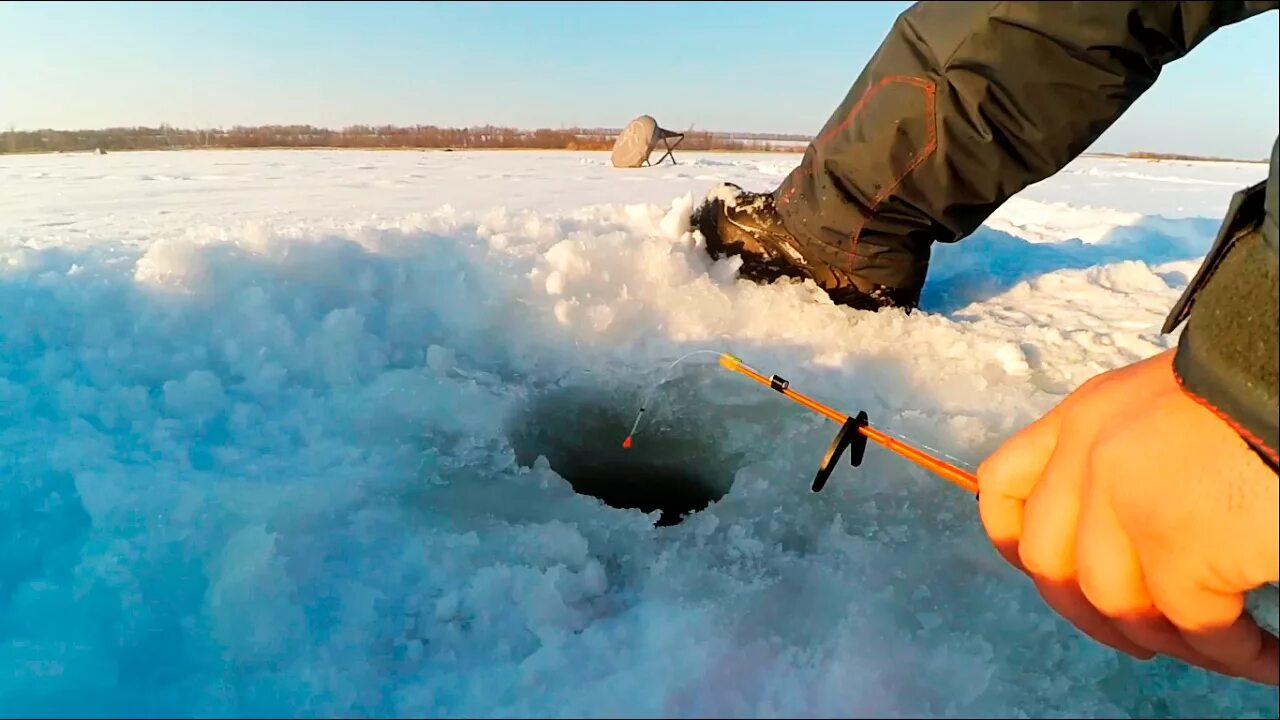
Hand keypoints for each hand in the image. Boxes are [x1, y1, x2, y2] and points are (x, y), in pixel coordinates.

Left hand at [977, 348, 1278, 684]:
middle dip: (1092, 617)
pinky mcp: (1180, 544)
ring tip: (1222, 649)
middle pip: (1049, 562)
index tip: (1051, 579)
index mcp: (1084, 415)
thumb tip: (1122, 546)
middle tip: (1143, 640)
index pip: (1002, 485)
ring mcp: (1126, 499)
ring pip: (1117, 604)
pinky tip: (1263, 655)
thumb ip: (1122, 458)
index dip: (1014, 542)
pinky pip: (1194, 624)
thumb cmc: (1255, 396)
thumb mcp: (1160, 409)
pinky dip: (1231, 653)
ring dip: (1173, 641)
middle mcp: (1089, 453)